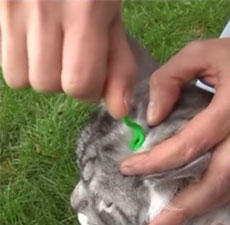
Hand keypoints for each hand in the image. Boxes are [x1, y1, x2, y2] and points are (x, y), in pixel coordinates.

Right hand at [0, 0, 135, 116]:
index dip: (90, 91)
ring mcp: (11, 7)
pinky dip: (23, 61)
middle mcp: (42, 8)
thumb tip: (119, 110)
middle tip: (74, 59)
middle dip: (65, 81)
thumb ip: (119, 64)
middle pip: (46, 84)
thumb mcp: (113, 17)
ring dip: (42, 74)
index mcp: (84, 10)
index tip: (94, 79)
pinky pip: (5, 61)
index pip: (78, 83)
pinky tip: (37, 42)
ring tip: (54, 50)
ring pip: (21, 78)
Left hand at [120, 35, 229, 224]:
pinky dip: (214, 196)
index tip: (130, 167)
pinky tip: (194, 203)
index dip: (158, 160)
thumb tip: (152, 118)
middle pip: (217, 179)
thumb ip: (168, 80)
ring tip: (170, 219)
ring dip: (199, 207)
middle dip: (184, 205)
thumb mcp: (198, 53)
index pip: (192, 143)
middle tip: (155, 222)